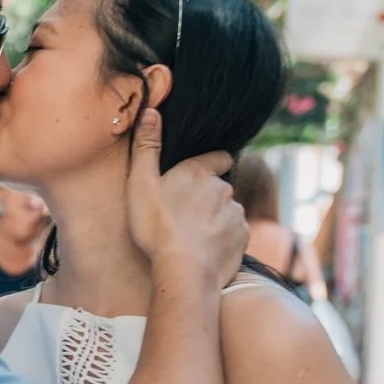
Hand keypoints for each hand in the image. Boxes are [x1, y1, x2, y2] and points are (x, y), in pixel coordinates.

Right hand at [124, 108, 245, 289]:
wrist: (184, 272)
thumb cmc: (157, 228)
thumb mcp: (140, 184)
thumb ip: (146, 147)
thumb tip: (152, 111)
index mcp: (198, 172)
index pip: (217, 157)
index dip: (210, 164)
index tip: (198, 176)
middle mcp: (223, 188)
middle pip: (219, 187)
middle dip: (207, 197)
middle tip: (182, 215)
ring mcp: (236, 214)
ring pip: (227, 211)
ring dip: (214, 219)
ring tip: (192, 237)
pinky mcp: (243, 238)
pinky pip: (234, 234)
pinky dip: (222, 239)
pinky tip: (204, 250)